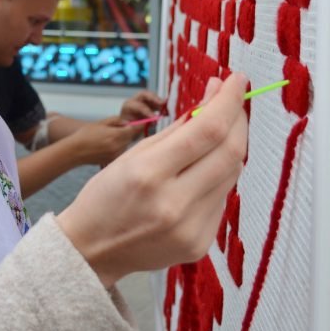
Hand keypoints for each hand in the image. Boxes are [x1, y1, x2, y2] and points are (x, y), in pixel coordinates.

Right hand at [56, 73, 248, 286]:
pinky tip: (205, 168)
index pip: (207, 130)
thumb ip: (176, 129)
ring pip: (231, 175)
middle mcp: (174, 203)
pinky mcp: (200, 244)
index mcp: (149, 174)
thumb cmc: (105, 196)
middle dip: (237, 119)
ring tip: (219, 130)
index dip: (228, 101)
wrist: (92, 250)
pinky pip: (221, 199)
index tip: (237, 80)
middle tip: (233, 100)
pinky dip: (219, 176)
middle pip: (229, 152)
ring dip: (230, 146)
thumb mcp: (131, 155)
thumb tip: (213, 99)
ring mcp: (190, 228)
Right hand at [64, 117, 137, 167]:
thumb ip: (116, 121)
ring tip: (111, 137)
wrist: (75, 151)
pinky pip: (121, 152)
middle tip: (124, 128)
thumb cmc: (85, 135)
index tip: (143, 121)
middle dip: (130, 132)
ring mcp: (116, 155)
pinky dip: (119, 147)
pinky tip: (109, 145)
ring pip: (127, 145)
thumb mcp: (100, 123)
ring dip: (124, 140)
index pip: (133, 130)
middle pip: (131, 138)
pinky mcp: (113, 161)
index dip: (139, 125)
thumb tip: (128, 122)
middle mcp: (118, 146)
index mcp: (115, 135)